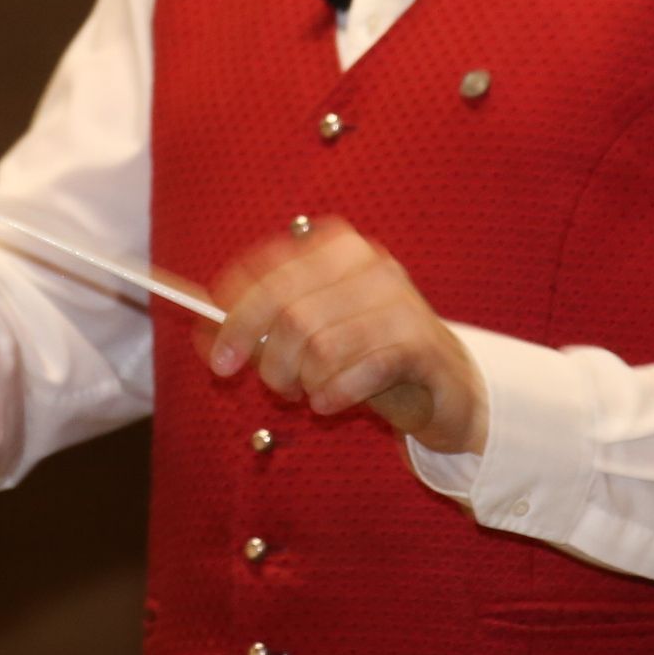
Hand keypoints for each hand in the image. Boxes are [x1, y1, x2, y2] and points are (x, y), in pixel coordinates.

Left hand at [202, 218, 487, 455]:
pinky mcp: (421, 343)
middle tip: (276, 388)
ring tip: (313, 394)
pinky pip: (362, 370)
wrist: (446, 385)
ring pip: (323, 345)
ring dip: (306, 383)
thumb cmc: (368, 355)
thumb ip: (265, 327)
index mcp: (338, 249)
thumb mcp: (313, 334)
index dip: (236, 321)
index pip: (269, 275)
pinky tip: (332, 404)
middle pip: (291, 313)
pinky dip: (336, 394)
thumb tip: (207, 332)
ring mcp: (400, 302)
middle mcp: (371, 265)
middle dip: (271, 362)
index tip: (218, 361)